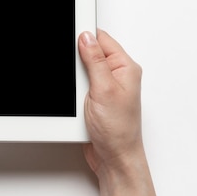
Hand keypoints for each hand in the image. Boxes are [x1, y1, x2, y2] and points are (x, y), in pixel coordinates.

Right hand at [79, 30, 161, 195]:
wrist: (114, 159)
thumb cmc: (118, 130)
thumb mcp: (104, 89)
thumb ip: (94, 60)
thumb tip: (86, 37)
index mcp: (125, 67)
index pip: (102, 39)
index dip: (85, 37)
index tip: (71, 36)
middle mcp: (117, 75)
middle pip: (90, 53)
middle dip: (78, 62)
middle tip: (79, 79)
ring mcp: (106, 87)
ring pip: (81, 71)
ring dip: (75, 80)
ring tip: (80, 96)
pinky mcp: (95, 99)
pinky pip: (78, 86)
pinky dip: (73, 91)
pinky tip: (76, 102)